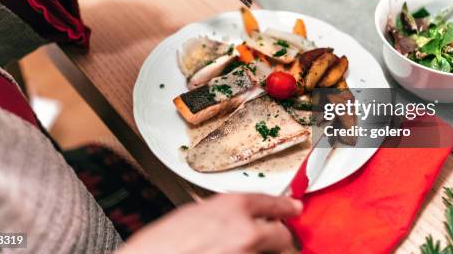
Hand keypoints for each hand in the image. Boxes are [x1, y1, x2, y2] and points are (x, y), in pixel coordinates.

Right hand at [116, 193, 301, 253]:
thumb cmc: (159, 246)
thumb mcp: (192, 214)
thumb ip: (222, 214)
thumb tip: (239, 217)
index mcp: (231, 208)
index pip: (272, 203)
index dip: (285, 206)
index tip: (294, 208)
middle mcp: (245, 232)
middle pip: (282, 236)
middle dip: (276, 236)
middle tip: (266, 237)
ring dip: (257, 252)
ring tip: (229, 249)